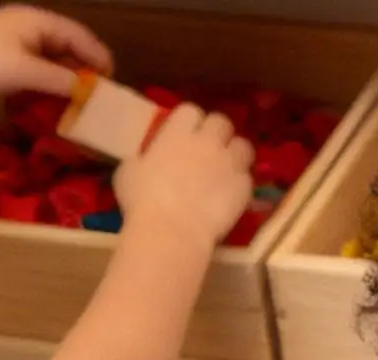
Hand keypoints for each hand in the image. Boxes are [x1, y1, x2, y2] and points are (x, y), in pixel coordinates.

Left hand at [0, 6, 111, 103]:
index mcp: (35, 19)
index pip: (78, 34)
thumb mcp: (26, 72)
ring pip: (51, 52)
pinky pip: (37, 61)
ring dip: (68, 72)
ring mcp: (12, 37)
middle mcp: (25, 23)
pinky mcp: (1, 53)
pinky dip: (51, 75)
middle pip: (66, 41)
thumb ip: (62, 80)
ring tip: (81, 95)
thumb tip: (90, 92)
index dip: (98, 56)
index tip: (113, 81)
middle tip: (100, 91)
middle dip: (85, 64)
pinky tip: (54, 91)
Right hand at [114, 104, 253, 252]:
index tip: (187, 135)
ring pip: (243, 146)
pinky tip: (232, 196)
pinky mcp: (243, 187)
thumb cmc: (142, 202)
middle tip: (211, 150)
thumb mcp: (129, 171)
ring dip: (237, 154)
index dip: (191, 122)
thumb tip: (145, 159)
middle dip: (218, 133)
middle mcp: (206, 141)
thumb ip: (143, 158)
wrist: (172, 231)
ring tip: (229, 169)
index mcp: (177, 132)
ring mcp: (228, 163)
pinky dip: (241, 184)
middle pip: (222, 121)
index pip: (191, 110)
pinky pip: (248, 178)